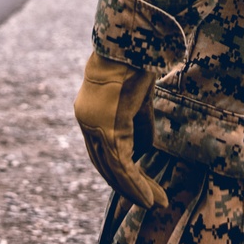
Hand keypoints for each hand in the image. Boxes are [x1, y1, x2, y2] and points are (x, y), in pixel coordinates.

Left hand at [74, 51, 168, 208]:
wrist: (130, 41)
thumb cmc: (134, 61)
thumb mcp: (136, 98)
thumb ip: (137, 125)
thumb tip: (143, 153)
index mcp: (89, 113)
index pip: (102, 151)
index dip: (120, 170)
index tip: (139, 183)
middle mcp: (87, 123)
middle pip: (106, 165)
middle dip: (128, 186)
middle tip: (149, 201)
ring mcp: (96, 127)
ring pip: (115, 170)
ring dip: (137, 190)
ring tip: (156, 203)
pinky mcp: (110, 128)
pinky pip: (123, 166)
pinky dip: (137, 184)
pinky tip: (150, 197)